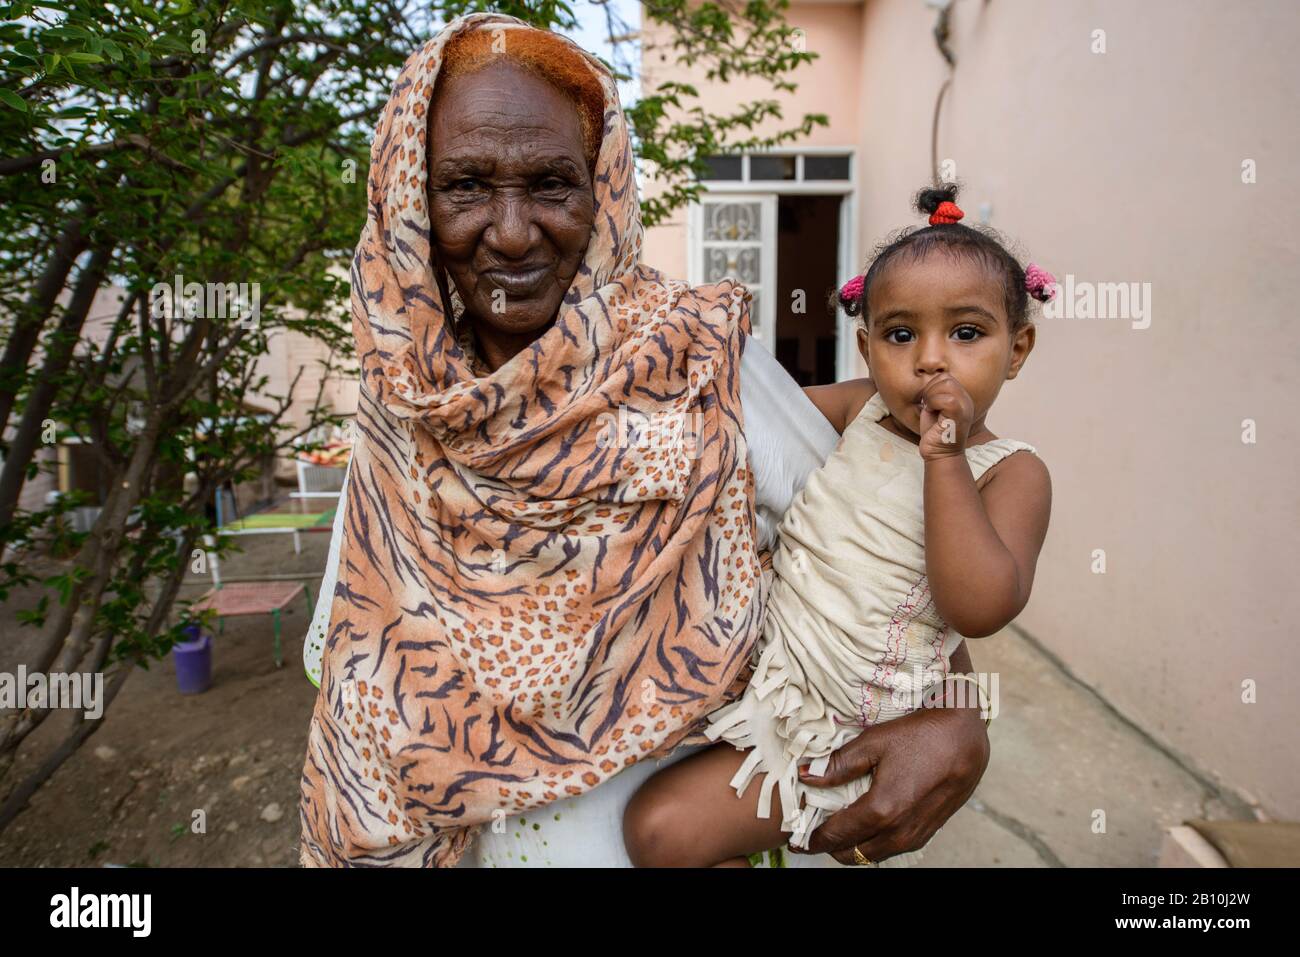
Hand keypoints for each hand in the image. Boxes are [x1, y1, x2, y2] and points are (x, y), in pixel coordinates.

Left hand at [791, 701, 989, 864]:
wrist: (966, 737)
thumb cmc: (920, 734)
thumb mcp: (874, 743)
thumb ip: (838, 764)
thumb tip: (806, 775)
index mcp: (882, 810)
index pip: (836, 836)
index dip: (812, 839)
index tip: (796, 838)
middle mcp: (899, 831)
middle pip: (852, 853)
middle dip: (830, 845)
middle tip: (816, 828)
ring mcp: (916, 835)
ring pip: (874, 854)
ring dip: (853, 845)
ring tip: (840, 825)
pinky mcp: (929, 831)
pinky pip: (893, 848)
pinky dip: (875, 842)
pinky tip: (869, 823)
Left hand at [917, 374, 974, 460]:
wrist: (938, 454)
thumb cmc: (934, 433)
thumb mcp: (934, 408)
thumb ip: (935, 393)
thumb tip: (929, 379)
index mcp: (961, 398)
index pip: (946, 377)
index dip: (932, 385)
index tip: (927, 401)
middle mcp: (966, 401)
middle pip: (947, 378)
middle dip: (930, 389)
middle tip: (927, 405)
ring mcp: (965, 408)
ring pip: (947, 384)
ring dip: (931, 395)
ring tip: (929, 408)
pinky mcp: (960, 416)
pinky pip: (947, 399)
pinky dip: (933, 403)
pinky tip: (931, 412)